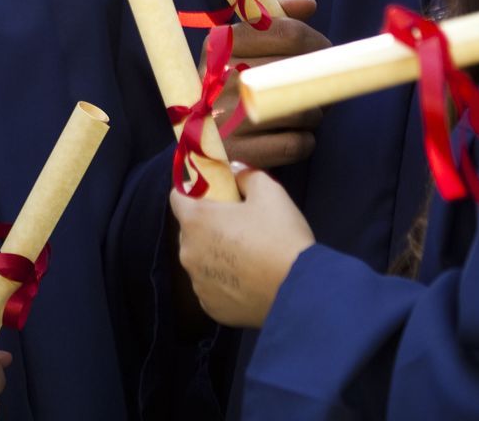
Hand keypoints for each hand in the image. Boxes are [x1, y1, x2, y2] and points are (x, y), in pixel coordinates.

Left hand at [168, 165, 312, 327]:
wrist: (300, 291)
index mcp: (196, 221)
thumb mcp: (269, 191)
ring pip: (200, 261)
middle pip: (190, 230)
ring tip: (248, 257)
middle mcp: (188, 253)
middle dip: (207, 225)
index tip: (214, 196)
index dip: (195, 192)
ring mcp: (198, 283)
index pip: (178, 196)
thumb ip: (245, 174)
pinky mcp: (211, 307)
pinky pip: (211, 287)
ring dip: (215, 255)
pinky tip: (248, 281)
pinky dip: (224, 282)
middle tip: (238, 227)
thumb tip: (234, 172)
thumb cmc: (281, 236)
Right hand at [219, 0, 328, 167]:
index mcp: (219, 43)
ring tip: (304, 111)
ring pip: (302, 110)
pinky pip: (296, 145)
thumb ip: (275, 10)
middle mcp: (218, 78)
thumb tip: (306, 4)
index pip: (290, 32)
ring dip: (314, 112)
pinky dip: (304, 140)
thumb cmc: (235, 75)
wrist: (201, 133)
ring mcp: (225, 119)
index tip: (323, 51)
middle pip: (300, 72)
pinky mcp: (238, 154)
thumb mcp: (245, 36)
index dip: (318, 42)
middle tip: (316, 86)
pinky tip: (292, 134)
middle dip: (319, 80)